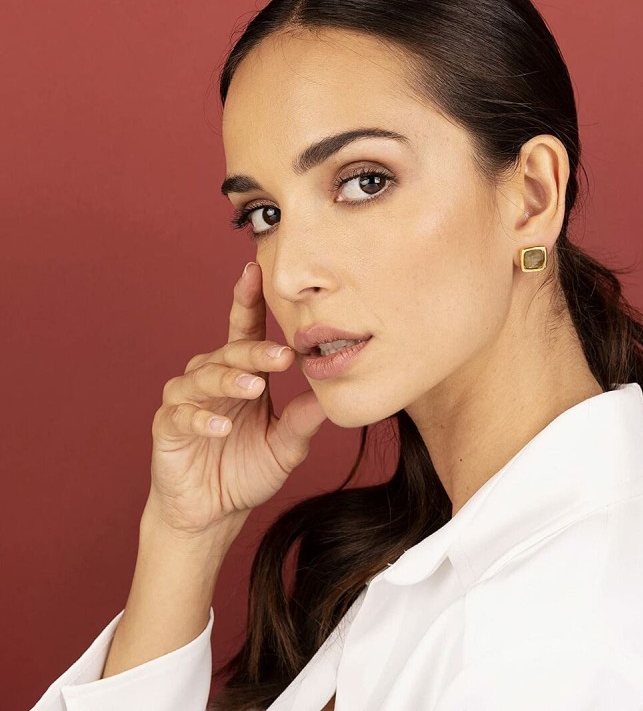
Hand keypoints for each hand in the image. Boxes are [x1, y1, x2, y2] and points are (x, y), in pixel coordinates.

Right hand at [146, 262, 327, 538]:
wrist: (212, 513)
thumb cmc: (246, 471)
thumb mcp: (285, 445)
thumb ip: (304, 420)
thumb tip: (334, 394)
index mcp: (242, 374)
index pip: (246, 329)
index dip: (249, 300)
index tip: (256, 271)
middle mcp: (212, 378)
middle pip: (230, 351)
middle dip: (255, 351)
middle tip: (282, 356)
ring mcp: (187, 400)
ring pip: (204, 377)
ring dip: (229, 381)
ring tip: (254, 389)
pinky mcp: (168, 426)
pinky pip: (181, 415)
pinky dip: (201, 418)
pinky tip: (221, 427)